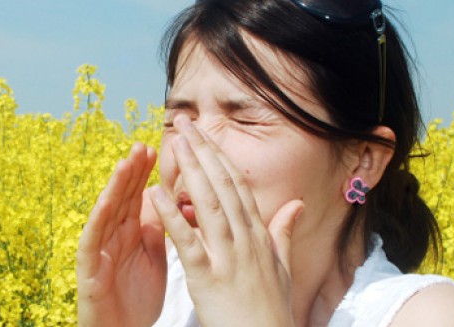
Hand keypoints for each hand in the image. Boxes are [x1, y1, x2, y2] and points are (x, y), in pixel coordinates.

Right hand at [77, 143, 165, 326]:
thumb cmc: (136, 297)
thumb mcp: (153, 257)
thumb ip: (156, 230)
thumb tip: (167, 202)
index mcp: (130, 232)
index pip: (138, 196)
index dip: (146, 173)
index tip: (158, 149)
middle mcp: (112, 236)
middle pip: (122, 198)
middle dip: (132, 171)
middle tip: (143, 145)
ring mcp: (99, 250)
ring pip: (106, 212)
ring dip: (115, 187)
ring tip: (125, 163)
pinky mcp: (89, 269)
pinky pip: (92, 241)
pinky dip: (99, 220)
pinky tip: (106, 201)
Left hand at [150, 115, 302, 326]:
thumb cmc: (272, 311)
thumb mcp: (283, 268)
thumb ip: (284, 232)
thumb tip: (297, 203)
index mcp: (259, 235)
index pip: (237, 186)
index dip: (220, 156)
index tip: (205, 133)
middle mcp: (245, 240)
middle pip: (222, 186)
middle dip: (203, 151)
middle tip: (184, 122)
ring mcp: (228, 257)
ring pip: (208, 205)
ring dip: (190, 171)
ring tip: (175, 142)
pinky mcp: (208, 278)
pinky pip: (188, 242)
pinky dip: (172, 216)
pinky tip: (155, 194)